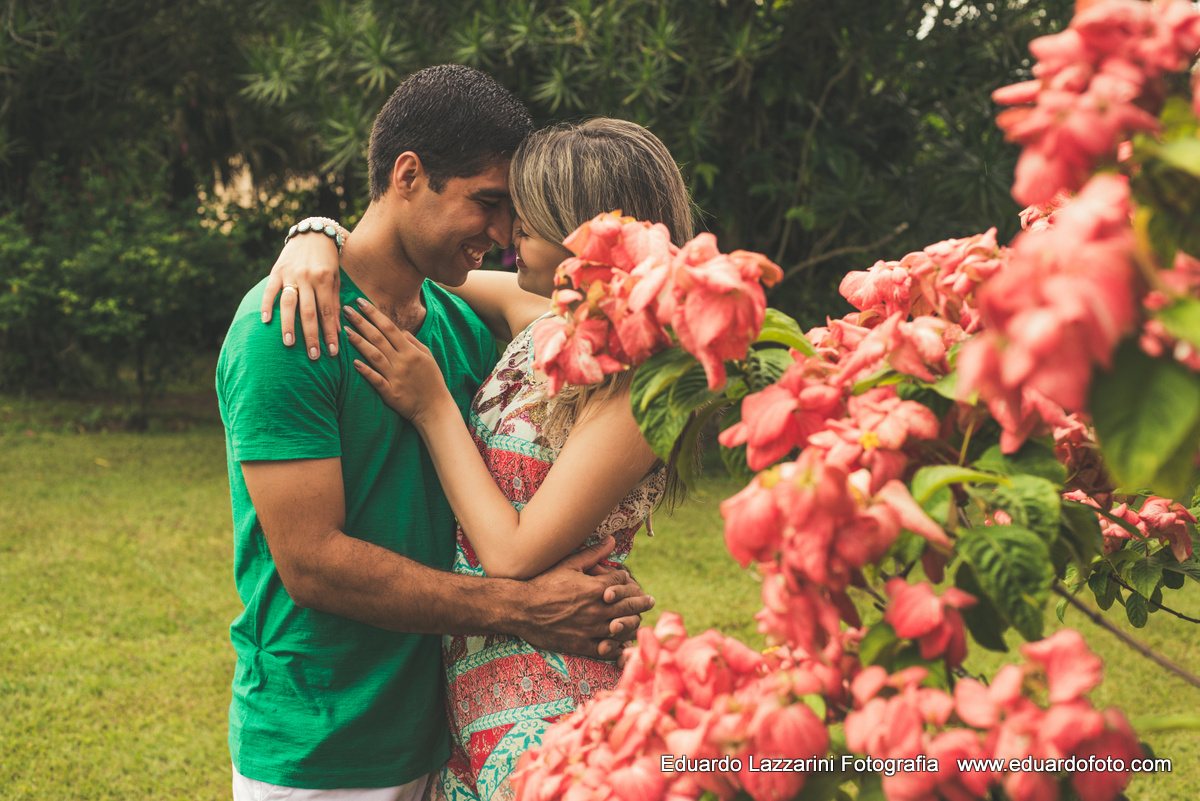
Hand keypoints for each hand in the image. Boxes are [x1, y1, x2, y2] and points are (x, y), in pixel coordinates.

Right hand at [261, 229, 341, 359]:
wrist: (313, 233)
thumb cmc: (328, 260)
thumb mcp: (336, 279)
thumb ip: (334, 302)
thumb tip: (337, 329)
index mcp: (324, 279)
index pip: (328, 312)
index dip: (330, 333)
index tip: (332, 352)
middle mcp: (307, 277)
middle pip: (308, 312)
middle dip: (311, 336)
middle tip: (313, 356)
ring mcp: (290, 274)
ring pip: (288, 303)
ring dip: (288, 325)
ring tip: (289, 343)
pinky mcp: (276, 270)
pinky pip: (270, 290)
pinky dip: (266, 305)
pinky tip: (265, 321)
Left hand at [344, 299, 452, 422]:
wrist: (435, 409)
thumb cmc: (432, 381)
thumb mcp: (428, 357)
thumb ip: (413, 342)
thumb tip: (399, 330)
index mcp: (411, 352)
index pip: (389, 327)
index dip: (374, 314)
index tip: (360, 302)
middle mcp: (402, 362)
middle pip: (378, 338)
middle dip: (361, 322)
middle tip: (346, 309)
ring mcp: (395, 377)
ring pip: (374, 356)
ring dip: (359, 342)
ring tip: (345, 330)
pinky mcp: (390, 393)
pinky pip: (376, 380)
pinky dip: (365, 371)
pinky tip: (353, 363)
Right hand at [518, 536, 654, 660]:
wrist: (521, 609)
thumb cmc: (543, 583)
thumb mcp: (569, 564)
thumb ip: (594, 553)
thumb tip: (612, 540)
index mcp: (597, 588)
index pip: (625, 584)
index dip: (631, 581)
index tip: (633, 582)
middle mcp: (598, 610)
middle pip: (631, 607)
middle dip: (642, 602)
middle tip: (650, 601)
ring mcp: (591, 630)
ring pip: (623, 628)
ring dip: (634, 623)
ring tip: (639, 620)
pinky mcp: (582, 645)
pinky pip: (608, 649)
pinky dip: (618, 646)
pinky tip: (622, 642)